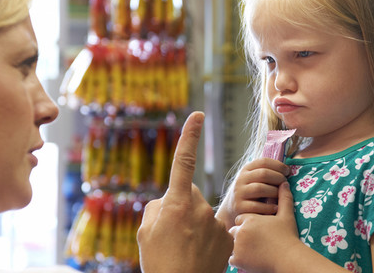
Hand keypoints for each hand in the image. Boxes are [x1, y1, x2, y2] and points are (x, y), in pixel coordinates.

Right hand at [137, 112, 232, 272]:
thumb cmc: (159, 262)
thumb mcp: (146, 231)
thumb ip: (157, 207)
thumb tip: (170, 199)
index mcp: (175, 203)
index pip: (183, 161)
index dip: (190, 136)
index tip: (198, 115)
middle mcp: (198, 207)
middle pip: (189, 195)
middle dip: (182, 206)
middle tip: (172, 233)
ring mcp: (215, 222)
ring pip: (202, 214)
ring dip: (194, 225)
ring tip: (184, 248)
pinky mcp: (227, 235)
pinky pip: (215, 228)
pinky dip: (207, 238)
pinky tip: (199, 253)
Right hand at [216, 158, 288, 228]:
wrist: (231, 209)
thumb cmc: (251, 193)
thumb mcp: (254, 179)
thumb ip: (266, 173)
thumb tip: (288, 169)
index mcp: (246, 169)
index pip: (264, 161)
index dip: (278, 165)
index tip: (287, 171)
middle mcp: (241, 179)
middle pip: (263, 174)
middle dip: (278, 178)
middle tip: (286, 184)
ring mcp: (239, 193)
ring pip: (260, 188)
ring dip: (274, 192)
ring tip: (281, 196)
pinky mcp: (239, 207)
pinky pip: (257, 206)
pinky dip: (269, 207)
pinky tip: (276, 208)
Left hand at [228, 182, 301, 271]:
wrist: (288, 257)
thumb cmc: (288, 237)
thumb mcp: (286, 215)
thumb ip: (284, 198)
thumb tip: (284, 183)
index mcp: (250, 219)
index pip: (241, 218)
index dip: (248, 224)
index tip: (256, 229)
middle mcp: (241, 231)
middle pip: (234, 231)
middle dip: (241, 235)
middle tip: (253, 241)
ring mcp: (238, 246)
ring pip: (232, 244)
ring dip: (238, 247)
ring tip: (251, 250)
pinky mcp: (238, 259)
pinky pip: (231, 259)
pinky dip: (238, 259)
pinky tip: (249, 259)